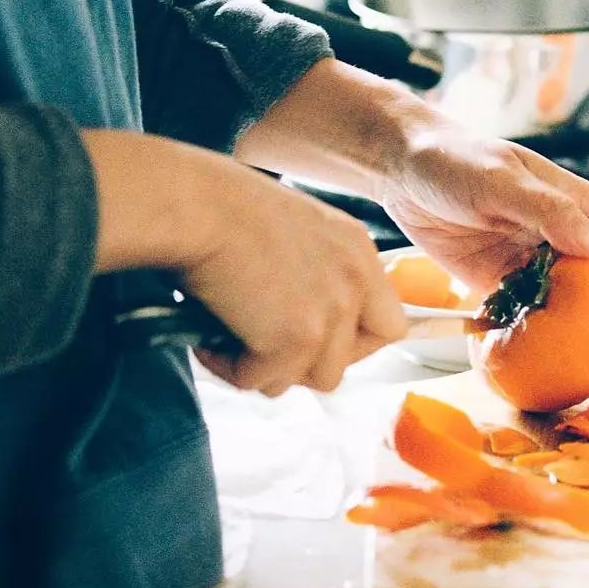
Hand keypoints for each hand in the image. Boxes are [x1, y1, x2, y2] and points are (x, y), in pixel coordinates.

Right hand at [82, 130, 406, 394]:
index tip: (315, 343)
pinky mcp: (296, 339)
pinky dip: (231, 368)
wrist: (199, 206)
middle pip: (351, 362)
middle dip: (307, 364)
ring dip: (268, 368)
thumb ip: (315, 272)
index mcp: (357, 251)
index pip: (389, 325)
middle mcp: (354, 282)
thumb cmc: (224, 208)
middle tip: (265, 346)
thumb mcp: (295, 231)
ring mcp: (330, 313)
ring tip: (230, 338)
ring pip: (310, 380)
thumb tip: (296, 317)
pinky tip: (209, 338)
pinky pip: (263, 381)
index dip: (353, 344)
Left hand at [377, 124, 588, 369]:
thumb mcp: (499, 178)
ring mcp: (538, 266)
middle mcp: (568, 238)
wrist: (402, 173)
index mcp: (579, 203)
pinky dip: (550, 348)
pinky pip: (538, 322)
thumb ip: (546, 209)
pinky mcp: (506, 288)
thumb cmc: (453, 159)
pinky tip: (548, 371)